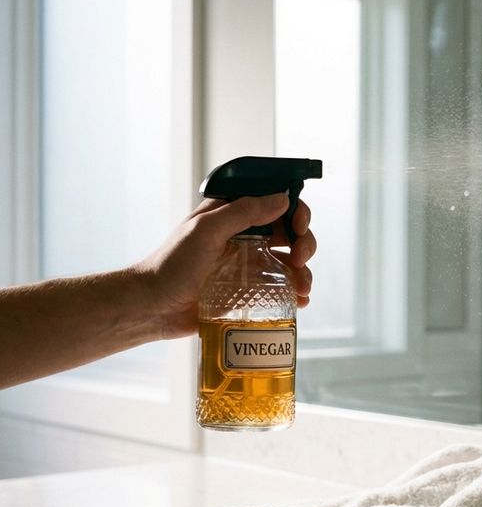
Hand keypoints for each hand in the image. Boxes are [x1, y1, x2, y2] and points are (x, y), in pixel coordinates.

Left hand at [135, 194, 316, 338]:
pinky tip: (301, 301)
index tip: (299, 226)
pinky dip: (296, 292)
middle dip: (304, 242)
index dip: (295, 209)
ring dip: (304, 271)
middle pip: (290, 231)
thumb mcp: (206, 230)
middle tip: (299, 258)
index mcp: (233, 214)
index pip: (274, 201)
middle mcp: (245, 236)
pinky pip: (280, 287)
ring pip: (290, 261)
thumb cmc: (171, 264)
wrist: (152, 307)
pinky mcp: (249, 290)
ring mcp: (248, 263)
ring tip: (303, 288)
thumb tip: (282, 199)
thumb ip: (243, 212)